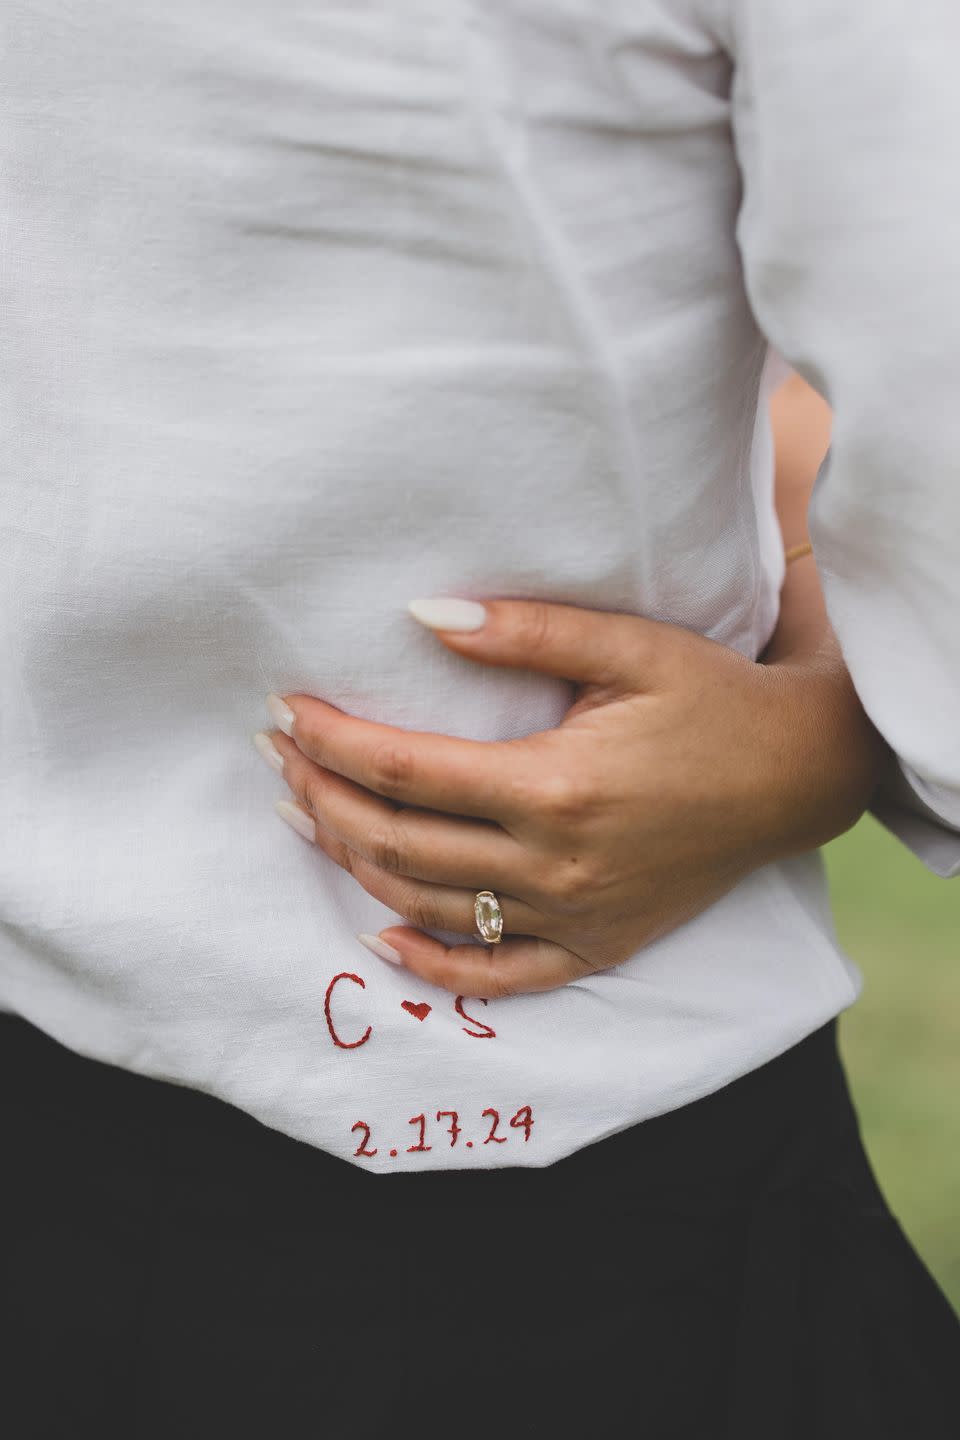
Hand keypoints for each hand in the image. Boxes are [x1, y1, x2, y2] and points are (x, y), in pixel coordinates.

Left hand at [260, 596, 884, 996]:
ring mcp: (574, 915)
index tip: (287, 710)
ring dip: (354, 863)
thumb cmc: (710, 699)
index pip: (405, 772)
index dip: (333, 741)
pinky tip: (382, 934)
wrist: (795, 773)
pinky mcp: (596, 944)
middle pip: (399, 842)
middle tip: (277, 758)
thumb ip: (523, 632)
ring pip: (430, 906)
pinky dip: (433, 963)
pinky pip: (500, 973)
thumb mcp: (627, 646)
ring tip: (306, 816)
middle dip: (322, 798)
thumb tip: (420, 615)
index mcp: (554, 787)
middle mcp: (555, 864)